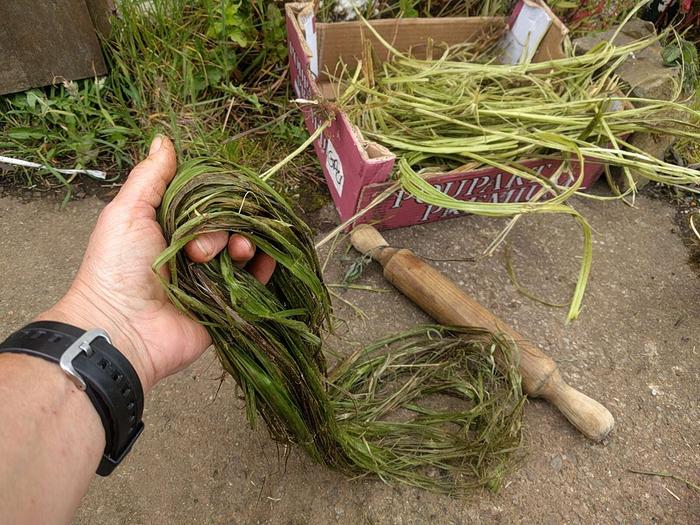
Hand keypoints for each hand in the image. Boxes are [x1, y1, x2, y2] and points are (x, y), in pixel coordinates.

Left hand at [36, 136, 274, 391]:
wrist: (120, 329)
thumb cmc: (116, 268)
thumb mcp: (127, 213)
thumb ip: (150, 177)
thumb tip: (164, 139)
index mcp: (171, 227)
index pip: (208, 202)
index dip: (217, 197)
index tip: (220, 198)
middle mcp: (194, 251)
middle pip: (230, 224)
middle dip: (225, 227)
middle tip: (201, 249)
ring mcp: (213, 279)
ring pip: (245, 249)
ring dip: (246, 245)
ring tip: (235, 254)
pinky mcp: (227, 306)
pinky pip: (256, 282)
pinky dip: (264, 268)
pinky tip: (262, 261)